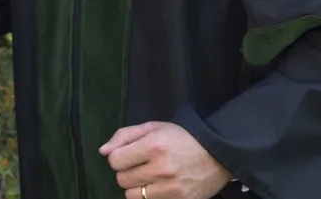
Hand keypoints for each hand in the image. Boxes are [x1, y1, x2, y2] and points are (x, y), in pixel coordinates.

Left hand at [100, 121, 230, 198]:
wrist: (218, 154)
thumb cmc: (182, 138)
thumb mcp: (153, 128)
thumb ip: (125, 136)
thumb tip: (103, 151)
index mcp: (154, 146)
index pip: (115, 161)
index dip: (118, 157)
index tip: (128, 155)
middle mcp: (162, 169)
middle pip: (122, 180)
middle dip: (127, 172)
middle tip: (140, 166)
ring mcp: (172, 189)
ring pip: (132, 196)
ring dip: (136, 187)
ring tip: (149, 177)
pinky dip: (150, 196)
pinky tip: (158, 187)